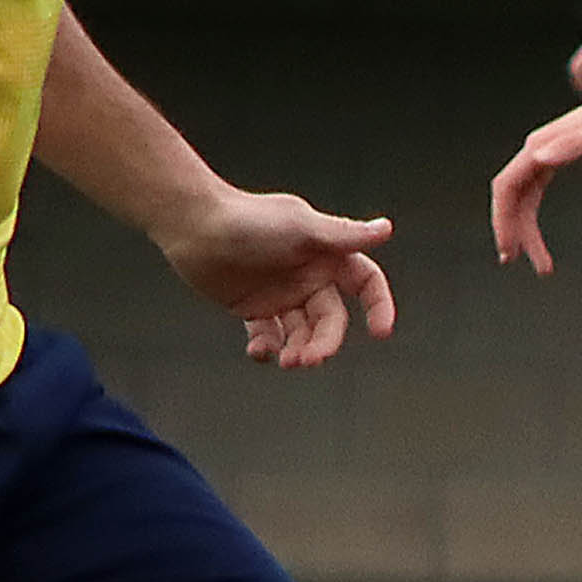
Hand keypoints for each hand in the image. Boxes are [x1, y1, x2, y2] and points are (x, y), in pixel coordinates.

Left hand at [160, 190, 398, 368]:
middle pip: (331, 320)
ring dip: (298, 351)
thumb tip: (386, 229)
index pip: (365, 282)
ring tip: (285, 361)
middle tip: (307, 359)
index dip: (379, 305)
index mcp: (326, 256)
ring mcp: (281, 295)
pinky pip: (269, 337)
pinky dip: (266, 348)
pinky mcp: (252, 308)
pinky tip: (258, 351)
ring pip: (302, 334)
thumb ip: (342, 234)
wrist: (195, 226)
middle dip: (324, 342)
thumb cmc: (249, 220)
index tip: (380, 333)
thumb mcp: (300, 227)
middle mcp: (308, 277)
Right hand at [491, 52, 581, 274]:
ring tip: (542, 264)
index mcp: (540, 147)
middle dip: (516, 233)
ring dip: (524, 231)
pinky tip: (537, 238)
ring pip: (521, 200)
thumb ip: (574, 144)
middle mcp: (536, 151)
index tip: (511, 253)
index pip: (507, 187)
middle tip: (540, 268)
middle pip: (511, 198)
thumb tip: (539, 159)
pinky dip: (531, 218)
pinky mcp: (557, 159)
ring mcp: (545, 155)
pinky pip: (533, 194)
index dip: (503, 221)